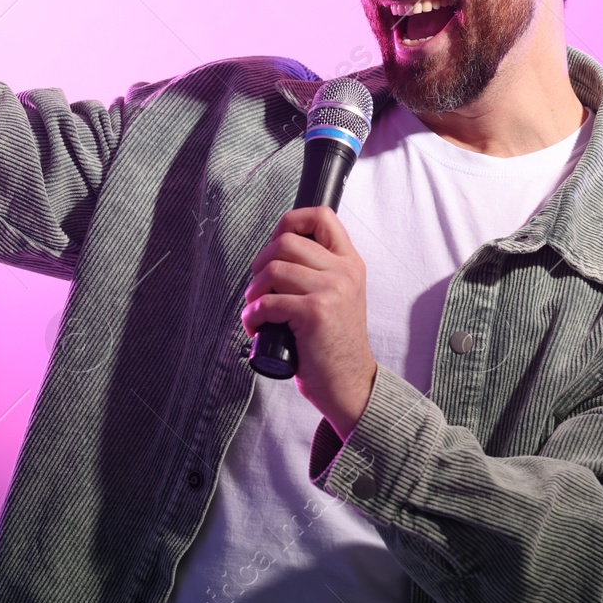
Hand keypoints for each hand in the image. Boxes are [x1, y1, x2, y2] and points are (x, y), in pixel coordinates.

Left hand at [241, 207, 377, 439]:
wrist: (349, 385)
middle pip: (285, 241)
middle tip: (260, 289)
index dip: (290, 222)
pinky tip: (258, 327)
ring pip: (273, 269)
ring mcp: (331, 291)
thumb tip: (277, 250)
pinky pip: (267, 301)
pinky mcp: (314, 312)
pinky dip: (253, 315)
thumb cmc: (334, 345)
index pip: (322, 217)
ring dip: (254, 292)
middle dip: (260, 264)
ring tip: (257, 311)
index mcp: (350, 264)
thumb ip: (319, 271)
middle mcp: (344, 272)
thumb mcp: (339, 297)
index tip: (276, 243)